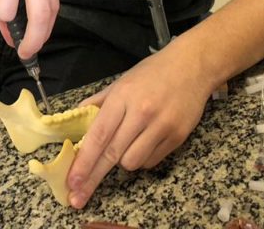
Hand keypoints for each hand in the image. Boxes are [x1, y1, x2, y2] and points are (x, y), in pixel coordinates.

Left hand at [66, 39, 211, 209]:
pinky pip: (151, 161)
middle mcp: (141, 113)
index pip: (99, 135)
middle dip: (92, 178)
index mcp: (122, 97)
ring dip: (123, 161)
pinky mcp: (177, 137)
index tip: (72, 181)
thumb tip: (77, 119)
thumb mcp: (121, 82)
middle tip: (78, 197)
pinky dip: (143, 158)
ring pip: (132, 162)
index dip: (84, 161)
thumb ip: (99, 102)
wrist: (192, 66)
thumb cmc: (153, 73)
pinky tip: (145, 142)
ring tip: (128, 143)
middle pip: (112, 154)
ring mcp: (161, 126)